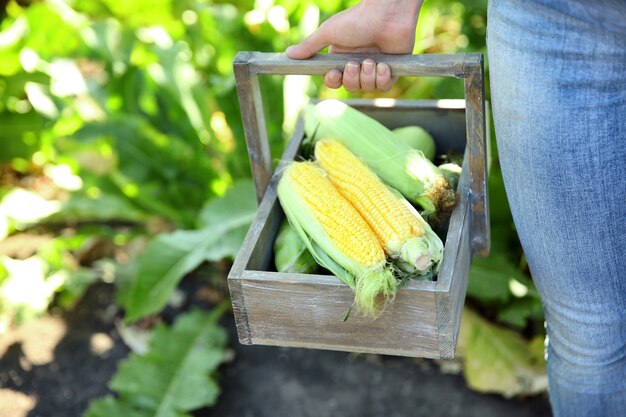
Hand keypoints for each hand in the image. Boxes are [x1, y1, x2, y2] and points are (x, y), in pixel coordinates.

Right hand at [286, 0, 422, 91]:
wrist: (387, 14)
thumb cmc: (357, 20)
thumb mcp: (328, 32)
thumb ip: (309, 46)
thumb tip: (288, 54)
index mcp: (341, 57)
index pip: (334, 80)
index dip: (334, 81)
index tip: (335, 73)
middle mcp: (357, 63)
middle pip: (350, 86)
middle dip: (352, 78)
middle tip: (354, 63)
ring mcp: (374, 67)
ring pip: (367, 88)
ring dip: (367, 76)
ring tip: (372, 60)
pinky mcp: (392, 70)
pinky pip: (384, 87)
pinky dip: (382, 78)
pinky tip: (383, 64)